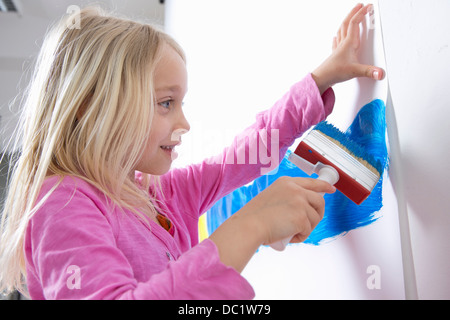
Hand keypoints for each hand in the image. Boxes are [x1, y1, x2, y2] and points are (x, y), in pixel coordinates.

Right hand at [209, 176, 334, 271]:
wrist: (249, 226)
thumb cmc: (254, 217)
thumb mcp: (272, 197)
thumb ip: (288, 198)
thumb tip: (305, 209)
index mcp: (286, 182)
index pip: (311, 182)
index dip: (323, 186)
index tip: (331, 189)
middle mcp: (295, 189)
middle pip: (319, 201)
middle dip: (317, 214)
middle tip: (306, 224)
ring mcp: (299, 202)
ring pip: (315, 218)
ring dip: (306, 228)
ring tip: (290, 232)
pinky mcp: (301, 218)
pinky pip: (308, 230)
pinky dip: (300, 237)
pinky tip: (287, 236)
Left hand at [312, 3, 384, 93]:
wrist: (321, 79)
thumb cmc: (334, 73)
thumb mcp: (355, 71)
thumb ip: (369, 71)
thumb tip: (380, 72)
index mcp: (348, 44)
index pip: (355, 23)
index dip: (361, 13)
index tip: (368, 6)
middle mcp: (342, 44)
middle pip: (347, 23)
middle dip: (353, 13)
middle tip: (359, 5)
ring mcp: (338, 49)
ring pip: (342, 30)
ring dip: (346, 21)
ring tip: (350, 16)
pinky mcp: (335, 55)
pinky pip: (337, 42)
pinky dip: (338, 36)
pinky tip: (336, 37)